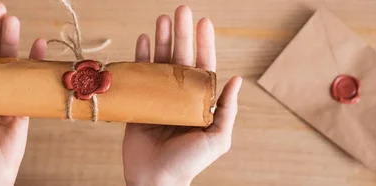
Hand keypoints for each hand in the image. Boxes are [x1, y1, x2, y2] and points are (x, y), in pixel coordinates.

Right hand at [122, 5, 242, 185]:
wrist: (156, 179)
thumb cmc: (189, 162)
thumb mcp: (217, 138)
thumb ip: (227, 110)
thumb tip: (236, 79)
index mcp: (199, 101)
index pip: (203, 66)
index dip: (203, 44)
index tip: (204, 22)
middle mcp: (180, 95)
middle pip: (181, 58)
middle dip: (182, 34)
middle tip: (181, 10)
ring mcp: (159, 98)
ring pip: (161, 63)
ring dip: (162, 40)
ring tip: (162, 19)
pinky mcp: (139, 104)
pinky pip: (140, 76)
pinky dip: (141, 58)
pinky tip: (144, 40)